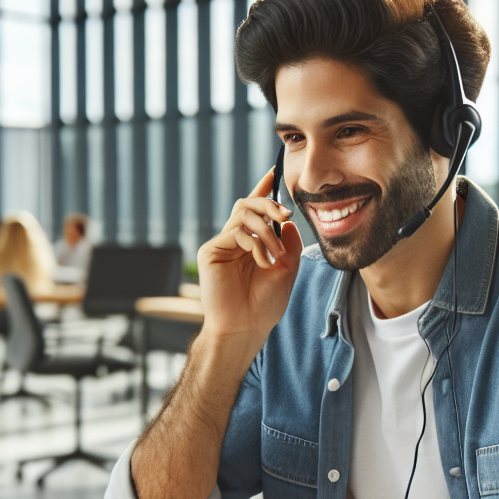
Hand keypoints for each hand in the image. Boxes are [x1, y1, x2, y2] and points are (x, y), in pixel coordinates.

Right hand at [196, 167, 302, 354]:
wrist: (246, 327)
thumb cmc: (265, 304)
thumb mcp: (287, 269)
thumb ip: (288, 243)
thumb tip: (286, 221)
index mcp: (251, 243)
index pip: (257, 210)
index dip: (264, 189)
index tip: (274, 171)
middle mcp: (234, 240)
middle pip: (248, 203)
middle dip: (270, 203)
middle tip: (286, 213)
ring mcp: (221, 245)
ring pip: (243, 213)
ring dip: (265, 229)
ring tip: (275, 254)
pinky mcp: (210, 251)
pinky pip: (235, 232)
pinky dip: (254, 243)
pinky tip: (262, 261)